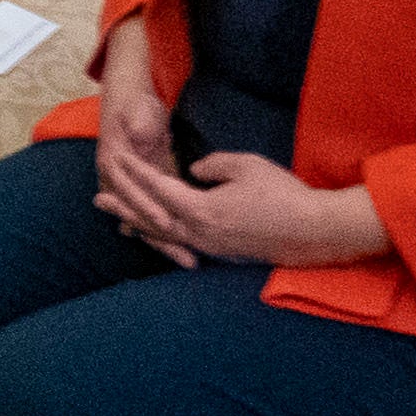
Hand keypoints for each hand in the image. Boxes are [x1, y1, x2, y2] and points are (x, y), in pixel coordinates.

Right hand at [89, 16, 194, 262]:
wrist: (126, 98)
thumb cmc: (132, 103)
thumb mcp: (137, 110)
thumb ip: (140, 124)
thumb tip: (144, 138)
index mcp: (114, 162)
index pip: (133, 191)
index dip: (150, 207)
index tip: (169, 221)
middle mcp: (119, 180)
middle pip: (141, 215)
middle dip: (163, 238)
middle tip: (187, 258)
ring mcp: (132, 186)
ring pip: (148, 220)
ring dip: (168, 241)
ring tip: (189, 261)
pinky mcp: (147, 188)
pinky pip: (156, 214)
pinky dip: (167, 232)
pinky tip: (183, 248)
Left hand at [135, 154, 389, 269]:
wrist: (316, 232)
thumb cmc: (283, 195)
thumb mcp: (246, 166)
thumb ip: (213, 165)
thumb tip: (194, 171)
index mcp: (201, 210)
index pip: (158, 189)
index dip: (137, 173)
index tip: (118, 161)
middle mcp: (200, 233)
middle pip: (152, 220)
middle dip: (124, 208)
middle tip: (99, 200)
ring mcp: (212, 248)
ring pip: (166, 236)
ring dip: (141, 226)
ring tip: (120, 221)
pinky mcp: (225, 255)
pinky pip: (185, 246)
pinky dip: (166, 240)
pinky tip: (161, 237)